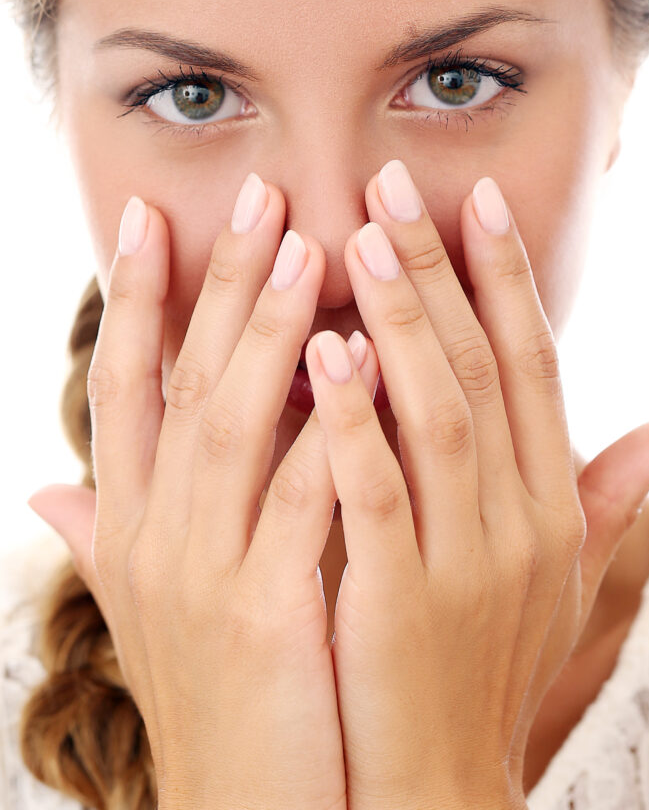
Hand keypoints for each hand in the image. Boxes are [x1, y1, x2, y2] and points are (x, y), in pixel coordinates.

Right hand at [27, 181, 377, 809]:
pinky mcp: (263, 615)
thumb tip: (49, 492)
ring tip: (310, 246)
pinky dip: (327, 427)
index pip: (122, 388)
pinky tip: (359, 360)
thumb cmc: (214, 695)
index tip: (151, 218)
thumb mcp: (146, 612)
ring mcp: (200, 575)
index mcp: (127, 526)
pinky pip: (300, 500)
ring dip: (270, 330)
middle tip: (260, 194)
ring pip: (231, 422)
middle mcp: (149, 537)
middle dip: (218, 283)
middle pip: (179, 381)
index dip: (130, 299)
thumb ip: (104, 538)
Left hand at [305, 160, 648, 809]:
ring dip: (402, 323)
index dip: (506, 279)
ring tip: (355, 240)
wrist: (442, 786)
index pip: (534, 365)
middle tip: (390, 186)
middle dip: (437, 273)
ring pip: (439, 414)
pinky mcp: (404, 604)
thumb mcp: (563, 578)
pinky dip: (356, 421)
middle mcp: (523, 520)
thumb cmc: (492, 666)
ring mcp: (468, 561)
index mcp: (551, 502)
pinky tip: (326, 355)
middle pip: (482, 369)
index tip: (474, 201)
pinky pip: (379, 494)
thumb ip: (608, 495)